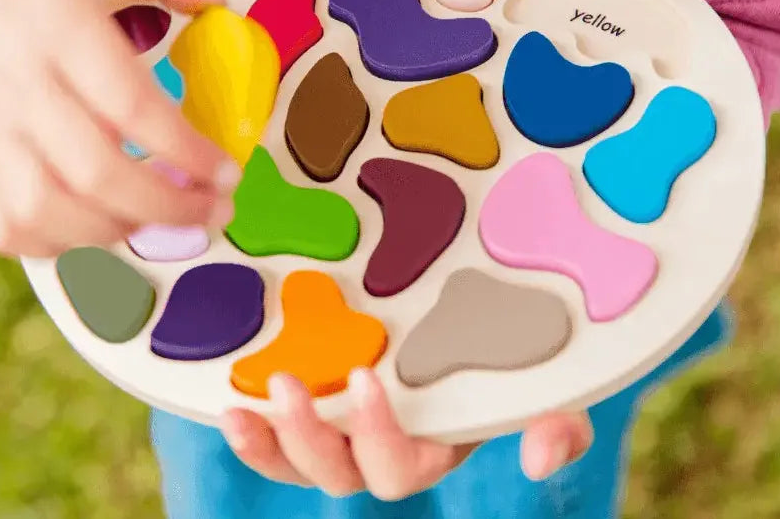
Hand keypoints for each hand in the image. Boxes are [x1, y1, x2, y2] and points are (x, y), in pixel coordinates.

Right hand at [0, 0, 239, 256]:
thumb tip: (216, 2)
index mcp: (59, 30)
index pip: (131, 104)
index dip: (186, 150)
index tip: (228, 171)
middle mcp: (19, 88)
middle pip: (97, 172)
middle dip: (168, 206)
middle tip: (214, 210)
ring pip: (51, 211)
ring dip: (120, 232)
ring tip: (163, 220)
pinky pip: (10, 230)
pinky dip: (61, 247)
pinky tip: (102, 229)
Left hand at [222, 369, 592, 500]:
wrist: (477, 305)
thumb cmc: (509, 344)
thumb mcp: (541, 378)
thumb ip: (555, 418)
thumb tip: (540, 459)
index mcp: (436, 444)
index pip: (402, 466)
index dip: (380, 435)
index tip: (366, 377)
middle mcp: (384, 447)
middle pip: (341, 474)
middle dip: (311, 440)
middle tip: (289, 386)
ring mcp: (343, 429)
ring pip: (299, 463)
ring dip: (269, 442)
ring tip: (239, 409)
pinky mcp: (313, 401)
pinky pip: (274, 433)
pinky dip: (249, 426)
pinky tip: (224, 401)